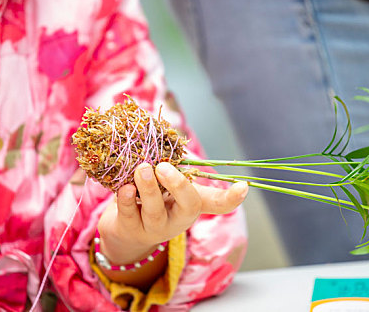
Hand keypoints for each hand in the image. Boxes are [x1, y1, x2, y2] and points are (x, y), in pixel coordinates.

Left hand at [96, 162, 246, 286]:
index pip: (218, 203)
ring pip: (155, 210)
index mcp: (191, 203)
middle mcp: (179, 218)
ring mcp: (156, 227)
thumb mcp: (166, 182)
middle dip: (179, 184)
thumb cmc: (152, 197)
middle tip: (163, 166)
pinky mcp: (131, 230)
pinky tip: (125, 187)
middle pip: (188, 204)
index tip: (243, 186)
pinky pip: (130, 214)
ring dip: (149, 188)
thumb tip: (167, 136)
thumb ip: (171, 163)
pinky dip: (127, 199)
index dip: (232, 197)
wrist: (126, 231)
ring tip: (142, 168)